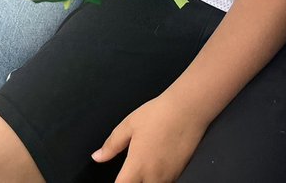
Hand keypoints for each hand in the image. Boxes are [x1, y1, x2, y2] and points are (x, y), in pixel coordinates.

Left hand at [92, 94, 207, 182]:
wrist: (188, 109)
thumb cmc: (158, 114)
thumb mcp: (129, 125)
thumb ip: (112, 145)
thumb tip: (97, 157)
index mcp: (137, 166)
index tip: (117, 178)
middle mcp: (153, 176)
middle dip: (131, 182)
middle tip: (129, 172)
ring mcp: (168, 177)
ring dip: (144, 181)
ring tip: (142, 166)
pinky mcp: (179, 174)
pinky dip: (157, 179)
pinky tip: (155, 166)